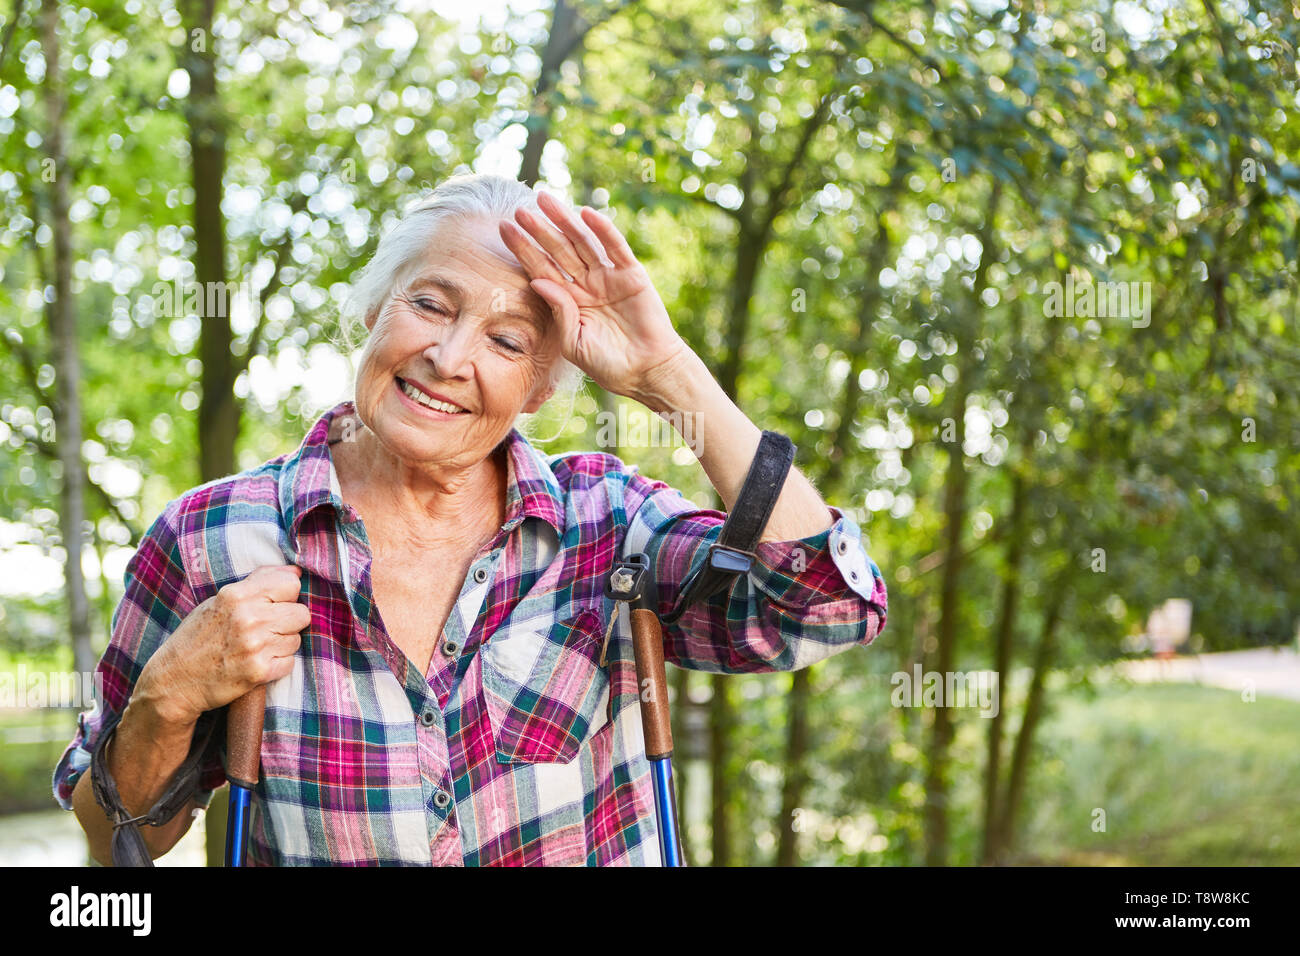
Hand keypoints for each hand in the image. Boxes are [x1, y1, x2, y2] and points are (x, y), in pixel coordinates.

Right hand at [136, 565, 310, 725]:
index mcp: (236, 595)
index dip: (286, 596)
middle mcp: (248, 618)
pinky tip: (256, 663)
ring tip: (256, 648)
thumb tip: (296, 572)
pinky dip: (277, 665)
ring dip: (282, 645)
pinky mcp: (259, 672)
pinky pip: (290, 662)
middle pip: (301, 613)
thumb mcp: (220, 601)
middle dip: (288, 622)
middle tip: (267, 630)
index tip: (275, 604)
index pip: (291, 584)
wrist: (174, 681)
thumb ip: (258, 583)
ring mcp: (254, 646)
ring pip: (296, 639)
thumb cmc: (198, 637)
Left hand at [498, 190, 691, 398]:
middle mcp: (586, 284)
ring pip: (583, 243)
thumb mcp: (574, 342)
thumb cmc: (608, 365)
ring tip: (545, 201)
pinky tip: (587, 214)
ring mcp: (608, 278)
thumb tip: (538, 281)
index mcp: (569, 300)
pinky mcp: (631, 276)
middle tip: (519, 211)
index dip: (524, 249)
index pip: (542, 269)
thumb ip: (559, 311)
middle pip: (558, 251)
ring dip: (565, 221)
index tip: (504, 229)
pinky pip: (615, 249)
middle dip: (539, 231)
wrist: (645, 373)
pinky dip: (603, 230)